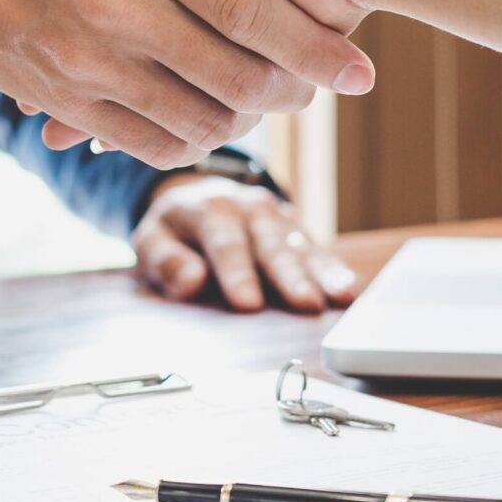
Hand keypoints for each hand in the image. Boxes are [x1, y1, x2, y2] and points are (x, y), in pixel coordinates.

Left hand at [134, 175, 358, 311]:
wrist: (198, 197)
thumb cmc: (175, 230)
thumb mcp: (152, 240)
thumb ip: (165, 260)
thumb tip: (189, 282)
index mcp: (208, 209)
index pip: (224, 242)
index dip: (237, 273)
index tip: (249, 304)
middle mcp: (248, 208)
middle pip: (270, 243)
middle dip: (288, 274)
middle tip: (305, 303)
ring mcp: (276, 217)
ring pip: (300, 245)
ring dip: (320, 273)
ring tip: (339, 298)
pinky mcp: (295, 230)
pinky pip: (317, 250)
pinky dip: (334, 270)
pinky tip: (349, 291)